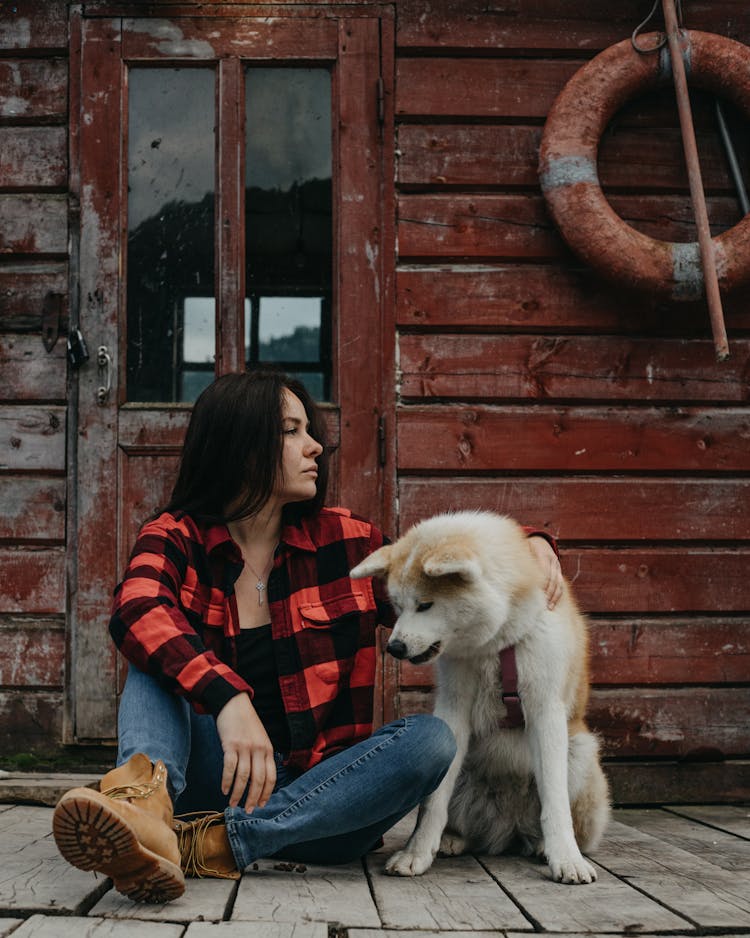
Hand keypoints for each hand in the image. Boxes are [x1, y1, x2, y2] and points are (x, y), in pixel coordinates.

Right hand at [215, 693, 275, 811]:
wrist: (233, 704)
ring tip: (232, 804)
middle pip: (258, 780)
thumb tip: (260, 779)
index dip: (266, 793)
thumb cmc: (246, 724)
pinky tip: (224, 789)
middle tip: (248, 811)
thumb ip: (262, 756)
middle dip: (253, 798)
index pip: (271, 777)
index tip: (261, 805)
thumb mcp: (260, 738)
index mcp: (268, 749)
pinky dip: (226, 781)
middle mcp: (259, 749)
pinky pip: (229, 768)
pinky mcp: (231, 745)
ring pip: (244, 777)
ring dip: (238, 793)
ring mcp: (245, 747)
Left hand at [528, 536, 563, 609]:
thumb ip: (521, 558)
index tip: (538, 594)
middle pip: (552, 578)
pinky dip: (558, 594)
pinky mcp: (559, 570)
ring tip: (549, 607)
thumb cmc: (527, 546)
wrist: (540, 540)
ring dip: (554, 596)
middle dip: (548, 592)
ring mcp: (557, 565)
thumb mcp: (523, 548)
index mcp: (542, 553)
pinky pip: (561, 583)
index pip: (544, 570)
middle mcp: (552, 559)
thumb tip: (512, 571)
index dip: (542, 583)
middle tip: (542, 604)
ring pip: (558, 582)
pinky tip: (553, 603)